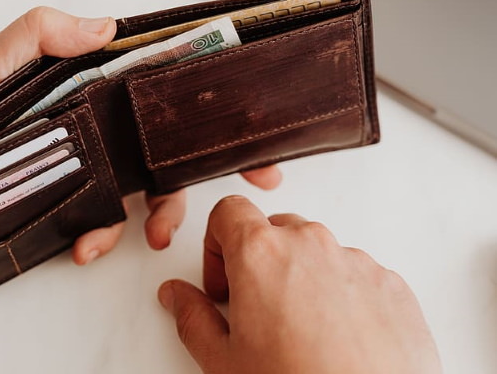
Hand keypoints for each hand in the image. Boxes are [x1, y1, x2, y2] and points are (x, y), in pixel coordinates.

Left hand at [0, 7, 281, 263]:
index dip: (217, 115)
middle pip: (179, 151)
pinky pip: (104, 223)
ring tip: (151, 236)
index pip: (171, 100)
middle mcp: (111, 131)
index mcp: (106, 92)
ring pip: (152, 194)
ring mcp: (97, 168)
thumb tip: (104, 27)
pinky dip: (105, 237)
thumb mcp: (1, 55)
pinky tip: (87, 246)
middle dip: (220, 171)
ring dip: (165, 216)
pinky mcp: (74, 200)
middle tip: (249, 191)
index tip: (256, 136)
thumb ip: (43, 32)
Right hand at [158, 196, 441, 373]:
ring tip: (299, 331)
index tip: (223, 279)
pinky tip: (334, 339)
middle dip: (258, 261)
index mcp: (261, 252)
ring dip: (301, 277)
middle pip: (273, 229)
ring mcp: (355, 261)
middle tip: (255, 309)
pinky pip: (355, 273)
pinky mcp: (391, 284)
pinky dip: (341, 294)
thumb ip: (192, 317)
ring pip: (315, 251)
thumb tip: (178, 296)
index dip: (216, 243)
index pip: (228, 211)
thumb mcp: (223, 360)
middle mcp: (310, 244)